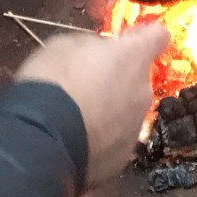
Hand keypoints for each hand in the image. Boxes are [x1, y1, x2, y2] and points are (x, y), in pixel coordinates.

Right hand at [15, 21, 169, 186]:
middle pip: (139, 79)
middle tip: (88, 86)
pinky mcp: (121, 160)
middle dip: (119, 79)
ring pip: (128, 112)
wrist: (38, 141)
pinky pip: (114, 142)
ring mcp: (134, 128)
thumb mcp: (65, 45)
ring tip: (77, 120)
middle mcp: (143, 91)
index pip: (158, 36)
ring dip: (111, 112)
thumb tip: (100, 54)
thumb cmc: (51, 82)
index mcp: (133, 57)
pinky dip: (101, 141)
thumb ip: (92, 47)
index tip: (127, 42)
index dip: (144, 37)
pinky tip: (75, 142)